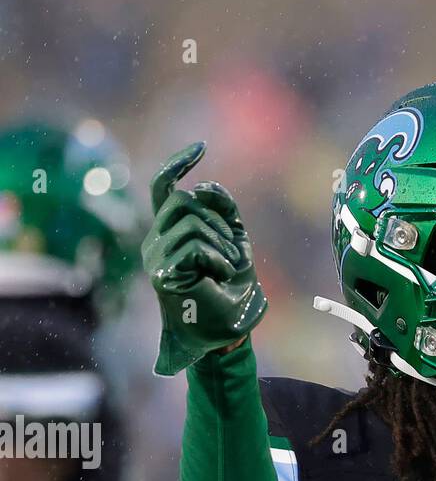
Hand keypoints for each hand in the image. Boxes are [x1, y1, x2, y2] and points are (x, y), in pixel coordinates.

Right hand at [141, 142, 267, 375]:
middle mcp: (155, 241)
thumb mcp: (234, 243)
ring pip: (191, 222)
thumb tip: (204, 186)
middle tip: (231, 254)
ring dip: (221, 243)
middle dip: (218, 223)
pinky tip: (220, 275)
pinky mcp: (163, 273)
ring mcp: (156, 257)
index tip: (201, 147)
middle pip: (184, 202)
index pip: (163, 187)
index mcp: (169, 232)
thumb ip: (223, 212)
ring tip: (226, 269)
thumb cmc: (230, 292)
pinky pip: (195, 244)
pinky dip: (217, 257)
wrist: (227, 333)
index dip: (179, 164)